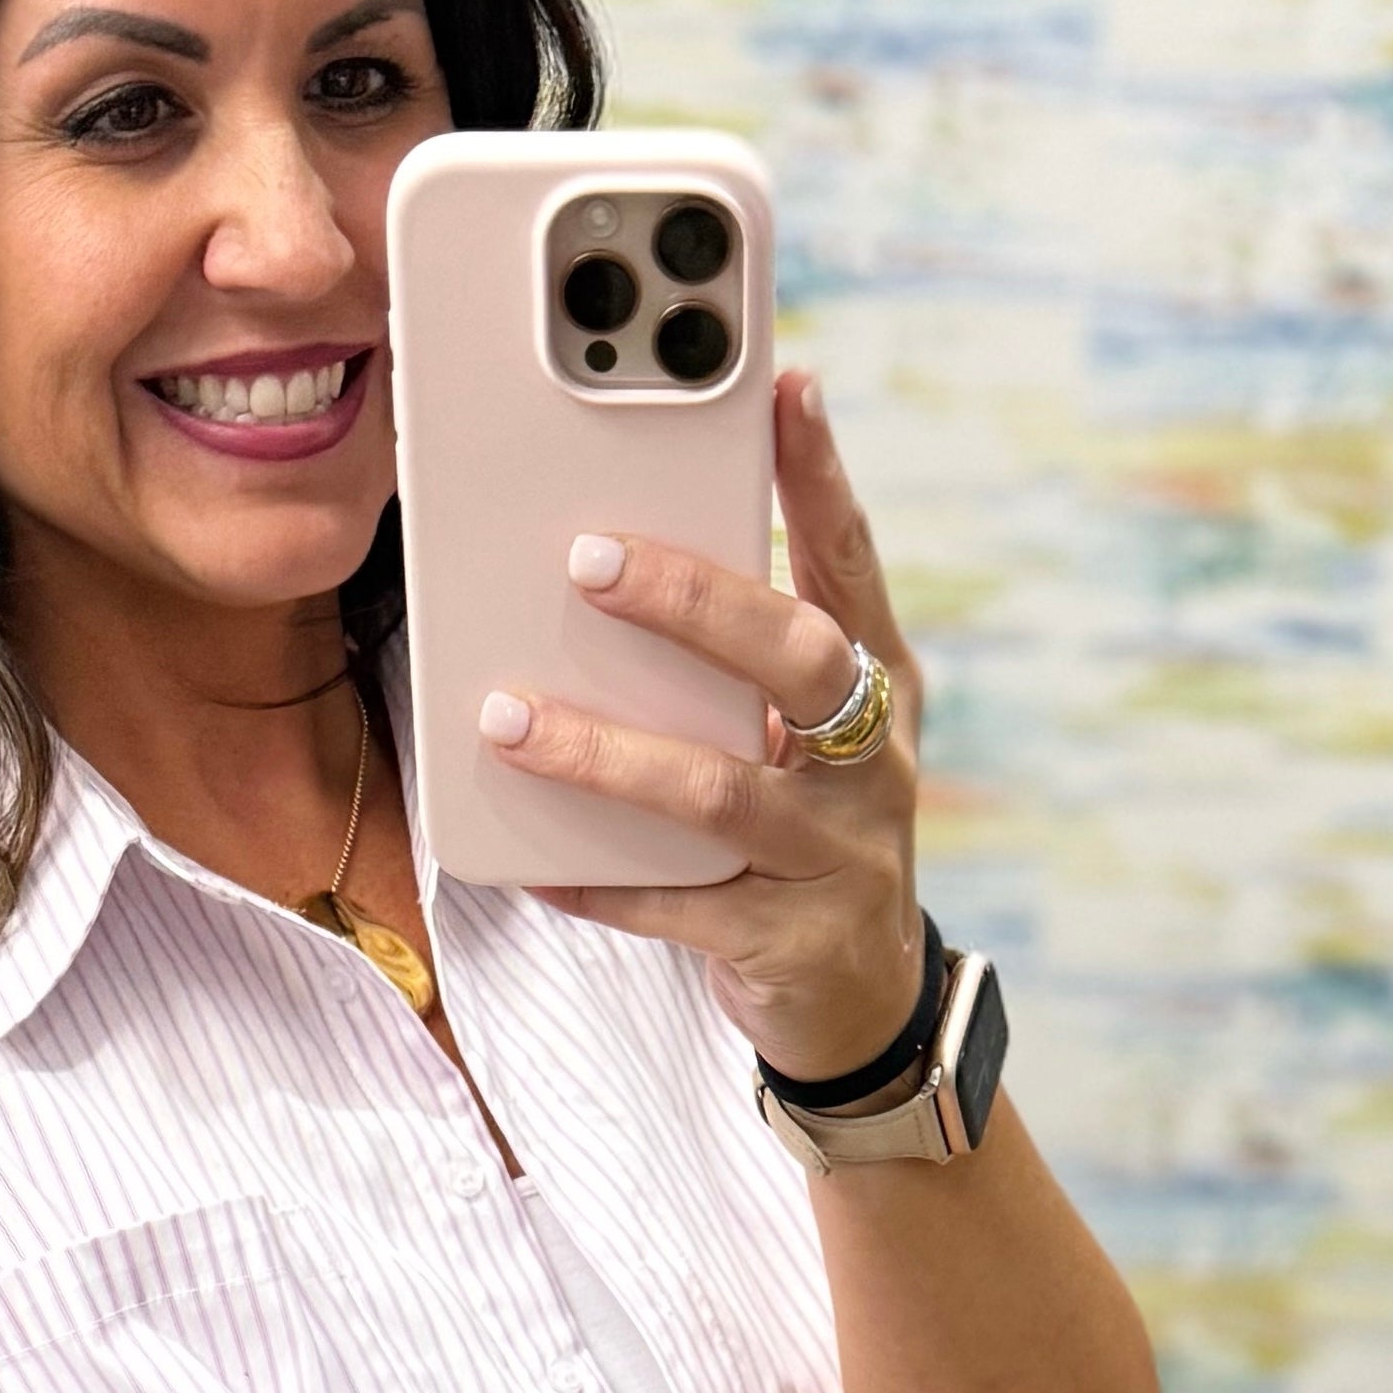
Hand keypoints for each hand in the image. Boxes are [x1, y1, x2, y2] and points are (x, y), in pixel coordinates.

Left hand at [482, 370, 927, 1082]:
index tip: (785, 387)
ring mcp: (836, 856)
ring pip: (719, 792)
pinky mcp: (785, 942)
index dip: (821, 476)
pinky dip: (596, 882)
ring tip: (509, 719)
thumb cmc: (808, 838)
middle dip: (696, 603)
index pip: (853, 563)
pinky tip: (524, 861)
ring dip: (607, 752)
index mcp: (882, 689)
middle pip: (802, 660)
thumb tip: (618, 564)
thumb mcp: (803, 742)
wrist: (864, 1005)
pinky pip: (675, 908)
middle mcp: (875, 764)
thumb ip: (743, 666)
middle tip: (590, 559)